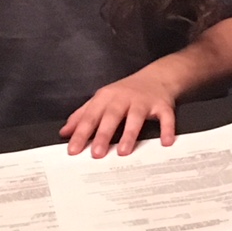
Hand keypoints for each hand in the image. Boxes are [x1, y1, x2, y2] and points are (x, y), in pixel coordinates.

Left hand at [60, 65, 177, 158]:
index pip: (90, 117)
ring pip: (136, 118)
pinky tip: (165, 143)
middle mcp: (124, 98)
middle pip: (112, 116)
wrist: (157, 76)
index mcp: (106, 98)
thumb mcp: (102, 100)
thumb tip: (65, 132)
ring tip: (123, 151)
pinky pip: (165, 117)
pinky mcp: (162, 105)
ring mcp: (144, 102)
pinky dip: (167, 129)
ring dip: (129, 134)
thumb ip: (82, 115)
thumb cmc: (125, 92)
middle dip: (103, 135)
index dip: (81, 133)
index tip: (73, 150)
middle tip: (96, 154)